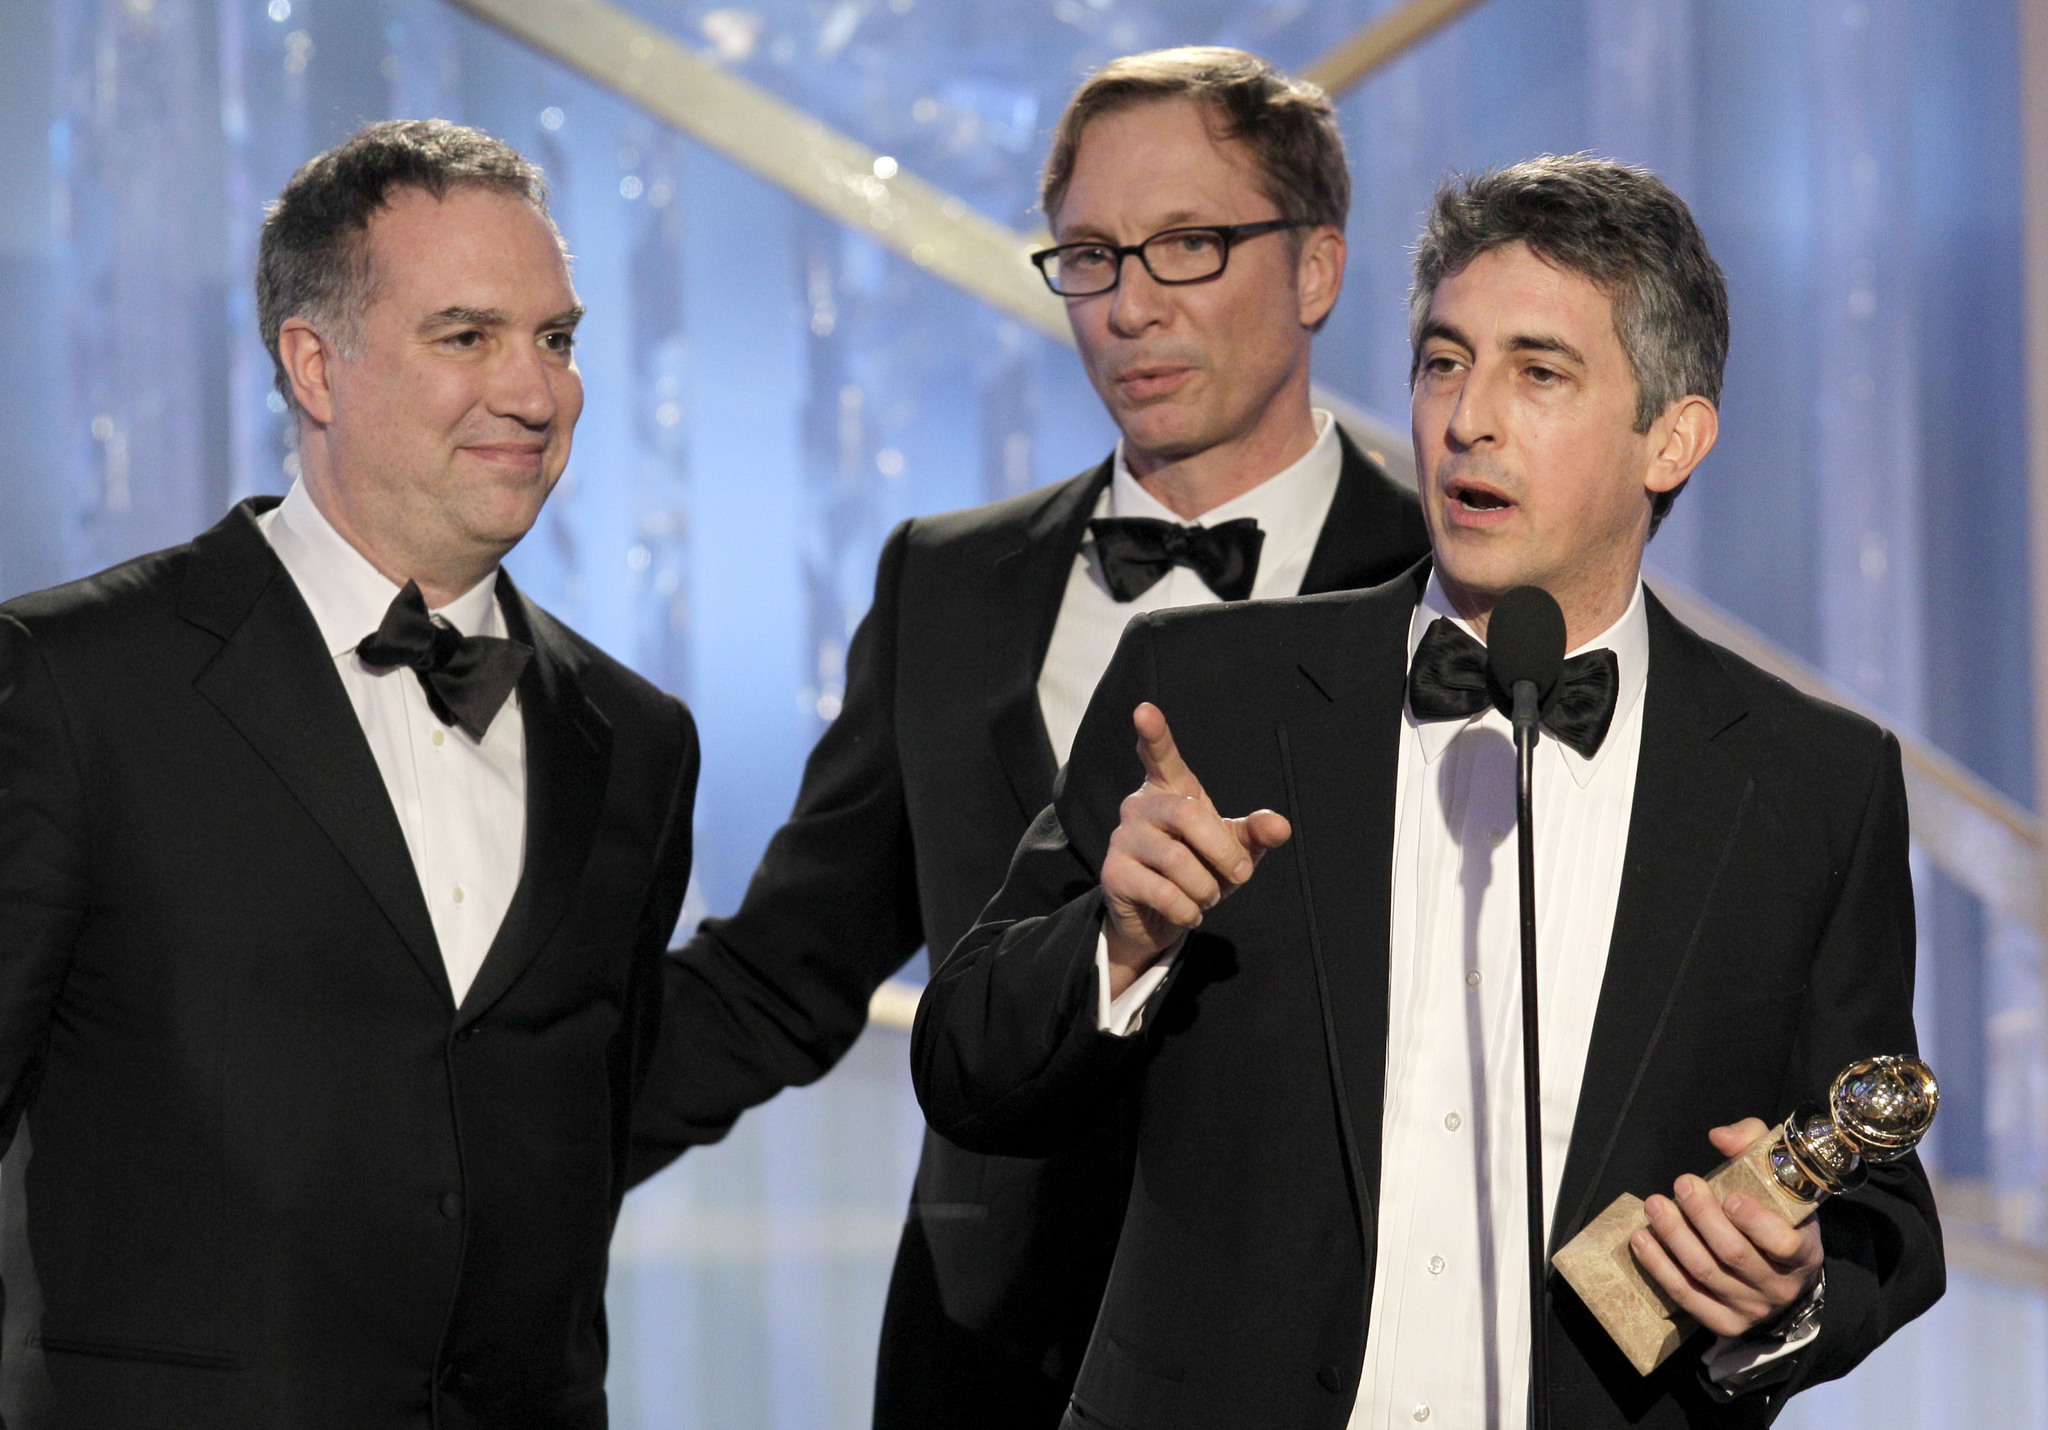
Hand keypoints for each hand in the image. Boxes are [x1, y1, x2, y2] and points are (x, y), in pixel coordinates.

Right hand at [1099, 703, 1290, 997]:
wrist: (1159, 918)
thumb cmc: (1199, 870)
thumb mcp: (1234, 850)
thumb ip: (1255, 834)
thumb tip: (1281, 826)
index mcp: (1170, 789)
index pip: (1160, 755)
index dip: (1154, 733)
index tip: (1145, 709)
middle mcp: (1140, 805)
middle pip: (1187, 814)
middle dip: (1223, 850)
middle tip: (1242, 874)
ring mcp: (1122, 838)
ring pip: (1175, 859)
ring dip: (1205, 887)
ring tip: (1206, 897)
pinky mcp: (1112, 874)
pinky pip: (1162, 891)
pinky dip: (1187, 910)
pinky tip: (1186, 912)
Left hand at [1629, 1118, 1824, 1338]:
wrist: (1783, 1274)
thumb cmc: (1777, 1216)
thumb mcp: (1780, 1179)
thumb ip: (1755, 1145)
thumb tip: (1719, 1136)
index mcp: (1803, 1252)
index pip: (1783, 1243)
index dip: (1755, 1221)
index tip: (1729, 1197)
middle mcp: (1779, 1285)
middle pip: (1734, 1254)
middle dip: (1702, 1217)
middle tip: (1681, 1185)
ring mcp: (1751, 1308)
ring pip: (1705, 1273)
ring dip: (1673, 1237)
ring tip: (1654, 1206)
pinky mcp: (1723, 1322)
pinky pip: (1686, 1296)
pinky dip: (1659, 1267)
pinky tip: (1641, 1240)